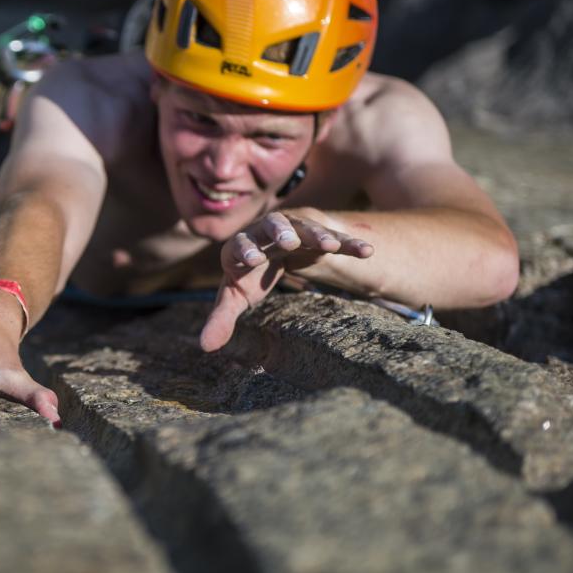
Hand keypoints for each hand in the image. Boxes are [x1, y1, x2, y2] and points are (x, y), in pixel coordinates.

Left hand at [200, 210, 373, 351]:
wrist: (274, 244)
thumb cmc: (249, 273)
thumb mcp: (235, 295)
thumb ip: (221, 318)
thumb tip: (205, 347)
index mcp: (240, 246)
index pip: (238, 245)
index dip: (244, 250)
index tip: (251, 260)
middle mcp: (266, 232)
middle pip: (272, 225)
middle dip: (280, 231)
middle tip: (289, 241)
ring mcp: (294, 230)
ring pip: (306, 228)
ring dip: (317, 235)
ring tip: (331, 246)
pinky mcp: (318, 234)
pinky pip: (336, 237)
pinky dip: (349, 243)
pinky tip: (366, 251)